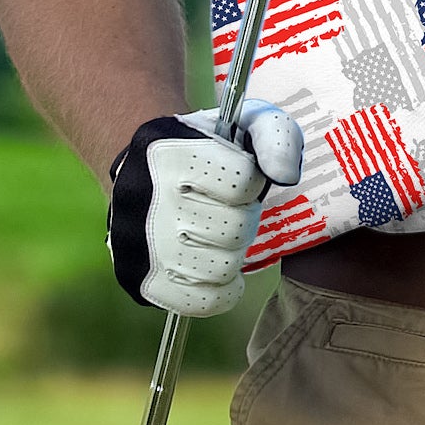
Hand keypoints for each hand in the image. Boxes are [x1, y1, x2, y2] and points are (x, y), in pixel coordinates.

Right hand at [106, 102, 304, 316]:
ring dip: (232, 252)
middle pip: (234, 230)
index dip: (253, 180)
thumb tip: (286, 177)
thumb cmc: (209, 146)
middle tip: (229, 208)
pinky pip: (202, 302)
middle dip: (243, 217)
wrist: (145, 168)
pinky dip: (220, 290)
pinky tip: (216, 266)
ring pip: (221, 269)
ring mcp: (138, 246)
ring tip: (219, 234)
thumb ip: (278, 137)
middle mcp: (146, 201)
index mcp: (171, 154)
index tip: (239, 177)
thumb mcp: (246, 122)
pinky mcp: (139, 281)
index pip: (243, 182)